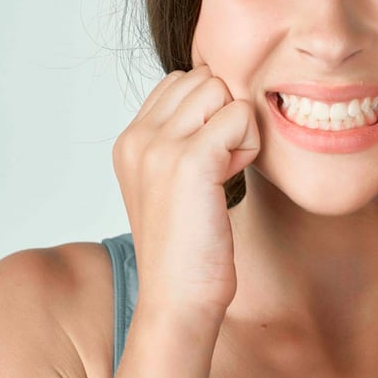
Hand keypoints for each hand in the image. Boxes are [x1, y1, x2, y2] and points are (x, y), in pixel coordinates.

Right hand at [112, 65, 259, 321]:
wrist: (178, 298)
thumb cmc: (186, 244)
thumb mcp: (168, 181)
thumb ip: (179, 136)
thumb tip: (215, 93)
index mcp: (130, 139)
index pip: (181, 80)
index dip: (208, 111)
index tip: (207, 157)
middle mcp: (138, 136)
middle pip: (205, 79)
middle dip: (225, 115)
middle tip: (220, 165)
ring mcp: (160, 145)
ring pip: (224, 91)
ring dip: (238, 129)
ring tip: (224, 172)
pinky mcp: (190, 159)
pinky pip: (240, 116)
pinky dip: (248, 146)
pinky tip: (232, 178)